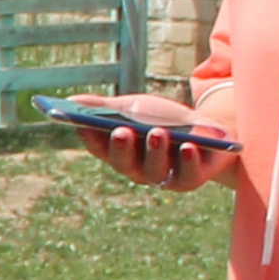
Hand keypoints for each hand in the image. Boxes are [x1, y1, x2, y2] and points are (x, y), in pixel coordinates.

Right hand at [74, 91, 240, 191]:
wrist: (209, 131)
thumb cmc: (163, 119)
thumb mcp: (134, 108)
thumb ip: (104, 107)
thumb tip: (70, 101)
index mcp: (121, 152)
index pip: (101, 149)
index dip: (92, 138)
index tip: (84, 124)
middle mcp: (138, 169)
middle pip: (125, 163)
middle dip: (122, 148)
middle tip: (121, 131)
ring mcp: (165, 176)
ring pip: (155, 169)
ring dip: (155, 151)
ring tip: (156, 133)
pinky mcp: (192, 179)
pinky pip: (188, 175)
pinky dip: (188, 161)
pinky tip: (188, 146)